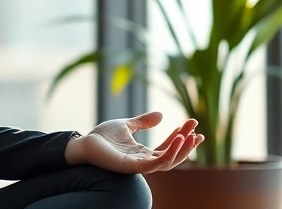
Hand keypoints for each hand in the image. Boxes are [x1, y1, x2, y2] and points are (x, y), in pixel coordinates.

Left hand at [65, 111, 203, 173]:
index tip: (193, 124)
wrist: (84, 143)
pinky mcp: (132, 167)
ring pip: (167, 162)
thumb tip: (161, 114)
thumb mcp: (127, 125)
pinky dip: (169, 154)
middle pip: (172, 155)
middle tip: (198, 131)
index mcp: (143, 152)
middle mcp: (144, 161)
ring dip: (182, 150)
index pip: (168, 147)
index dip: (181, 136)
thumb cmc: (102, 137)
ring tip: (191, 136)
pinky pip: (155, 164)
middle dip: (187, 144)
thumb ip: (143, 122)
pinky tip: (178, 140)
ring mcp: (139, 165)